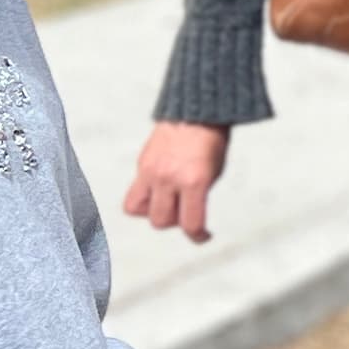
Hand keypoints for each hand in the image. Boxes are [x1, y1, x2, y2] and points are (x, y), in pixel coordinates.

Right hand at [124, 122, 230, 243]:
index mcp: (195, 181)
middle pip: (161, 221)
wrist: (196, 111)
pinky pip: (133, 194)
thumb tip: (186, 215)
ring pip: (139, 211)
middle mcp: (169, 178)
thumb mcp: (214, 172)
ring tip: (169, 201)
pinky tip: (159, 191)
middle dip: (175, 221)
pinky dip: (144, 199)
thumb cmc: (211, 141)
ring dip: (154, 212)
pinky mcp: (141, 165)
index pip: (191, 223)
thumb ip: (199, 195)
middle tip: (186, 210)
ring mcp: (151, 171)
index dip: (198, 236)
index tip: (203, 236)